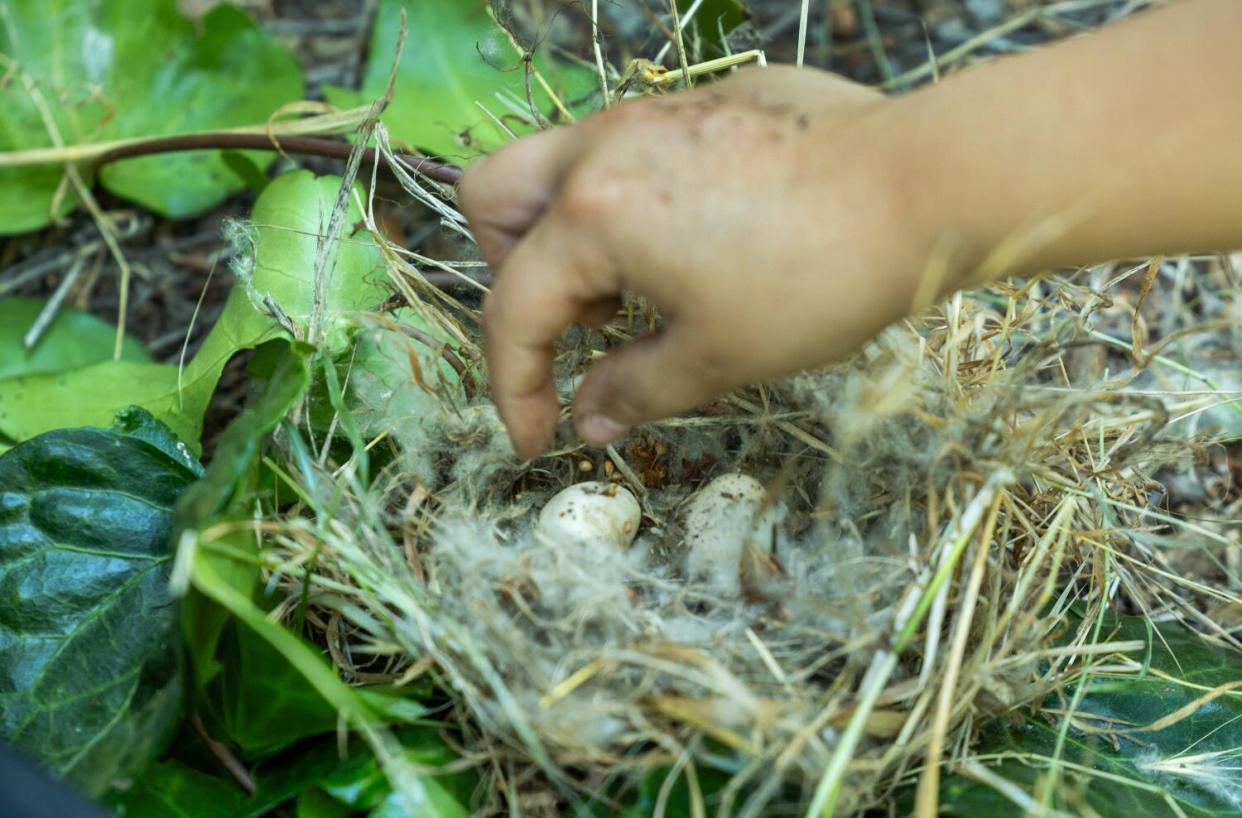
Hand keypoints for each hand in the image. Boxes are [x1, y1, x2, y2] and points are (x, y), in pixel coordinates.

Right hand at [458, 67, 929, 457]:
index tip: (535, 437)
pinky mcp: (704, 101)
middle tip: (578, 322)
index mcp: (593, 214)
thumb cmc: (819, 276)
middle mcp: (604, 147)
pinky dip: (628, 203)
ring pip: (560, 165)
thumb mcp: (717, 356)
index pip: (513, 309)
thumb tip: (587, 419)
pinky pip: (628, 149)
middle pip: (494, 199)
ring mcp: (653, 112)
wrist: (923, 184)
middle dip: (510, 272)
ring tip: (643, 288)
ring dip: (570, 235)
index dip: (513, 387)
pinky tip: (699, 242)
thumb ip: (633, 389)